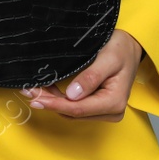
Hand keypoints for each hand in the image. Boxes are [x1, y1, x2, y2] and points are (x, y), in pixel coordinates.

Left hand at [20, 29, 144, 121]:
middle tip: (27, 91)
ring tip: (32, 90)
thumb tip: (72, 95)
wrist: (131, 47)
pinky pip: (75, 107)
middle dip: (49, 102)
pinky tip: (46, 91)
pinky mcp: (98, 107)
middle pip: (72, 112)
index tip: (36, 98)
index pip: (78, 108)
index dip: (54, 104)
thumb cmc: (122, 49)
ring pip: (71, 111)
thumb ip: (91, 77)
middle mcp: (110, 112)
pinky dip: (59, 100)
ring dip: (52, 102)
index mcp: (114, 102)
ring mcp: (104, 111)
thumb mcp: (108, 58)